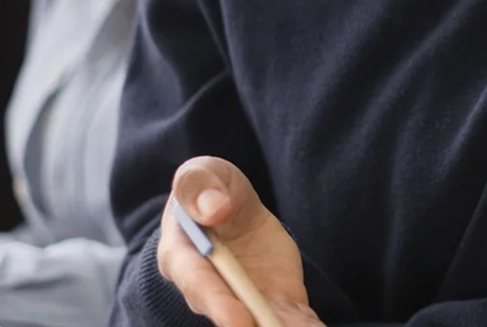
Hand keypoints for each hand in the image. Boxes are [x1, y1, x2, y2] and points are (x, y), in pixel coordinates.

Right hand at [159, 157, 323, 326]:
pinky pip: (289, 318)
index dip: (217, 302)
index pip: (197, 283)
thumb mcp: (203, 174)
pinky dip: (304, 325)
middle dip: (251, 326)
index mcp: (182, 256)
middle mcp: (209, 290)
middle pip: (229, 314)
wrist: (229, 207)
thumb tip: (214, 208)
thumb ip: (200, 183)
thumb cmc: (208, 191)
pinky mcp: (273, 301)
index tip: (239, 319)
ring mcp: (243, 300)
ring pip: (260, 322)